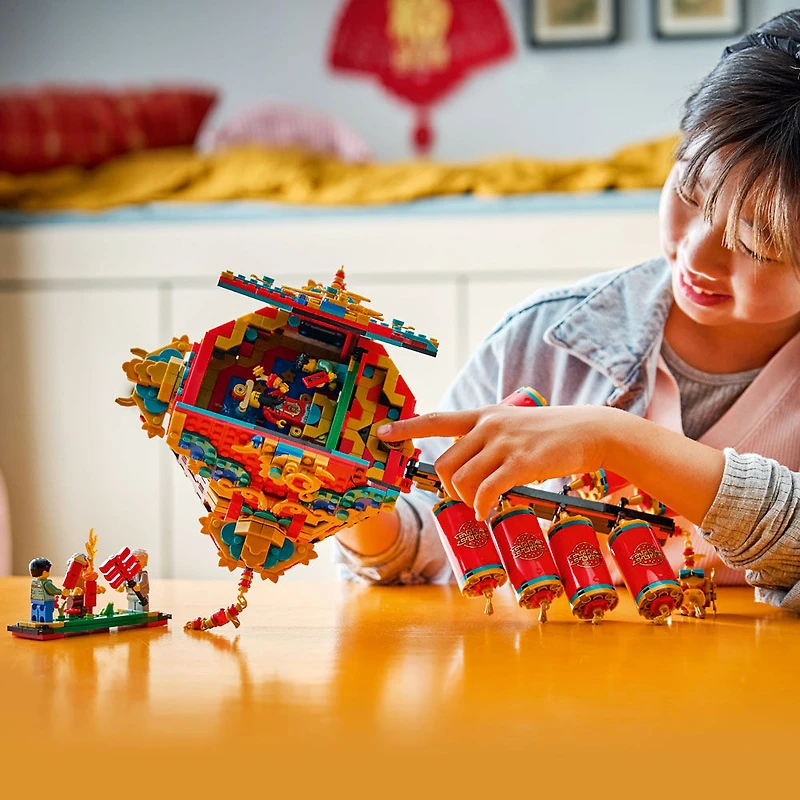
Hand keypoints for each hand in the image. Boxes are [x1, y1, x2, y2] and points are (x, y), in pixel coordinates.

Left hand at [377, 405, 616, 520]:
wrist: (589, 430)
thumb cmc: (550, 433)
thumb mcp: (513, 424)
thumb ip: (487, 438)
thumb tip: (467, 466)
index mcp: (483, 416)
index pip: (437, 419)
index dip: (408, 427)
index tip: (382, 432)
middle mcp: (488, 426)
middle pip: (444, 463)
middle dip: (447, 487)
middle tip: (464, 496)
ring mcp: (504, 443)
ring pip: (461, 479)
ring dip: (464, 499)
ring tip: (480, 504)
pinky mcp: (521, 462)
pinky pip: (486, 491)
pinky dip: (481, 506)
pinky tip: (487, 512)